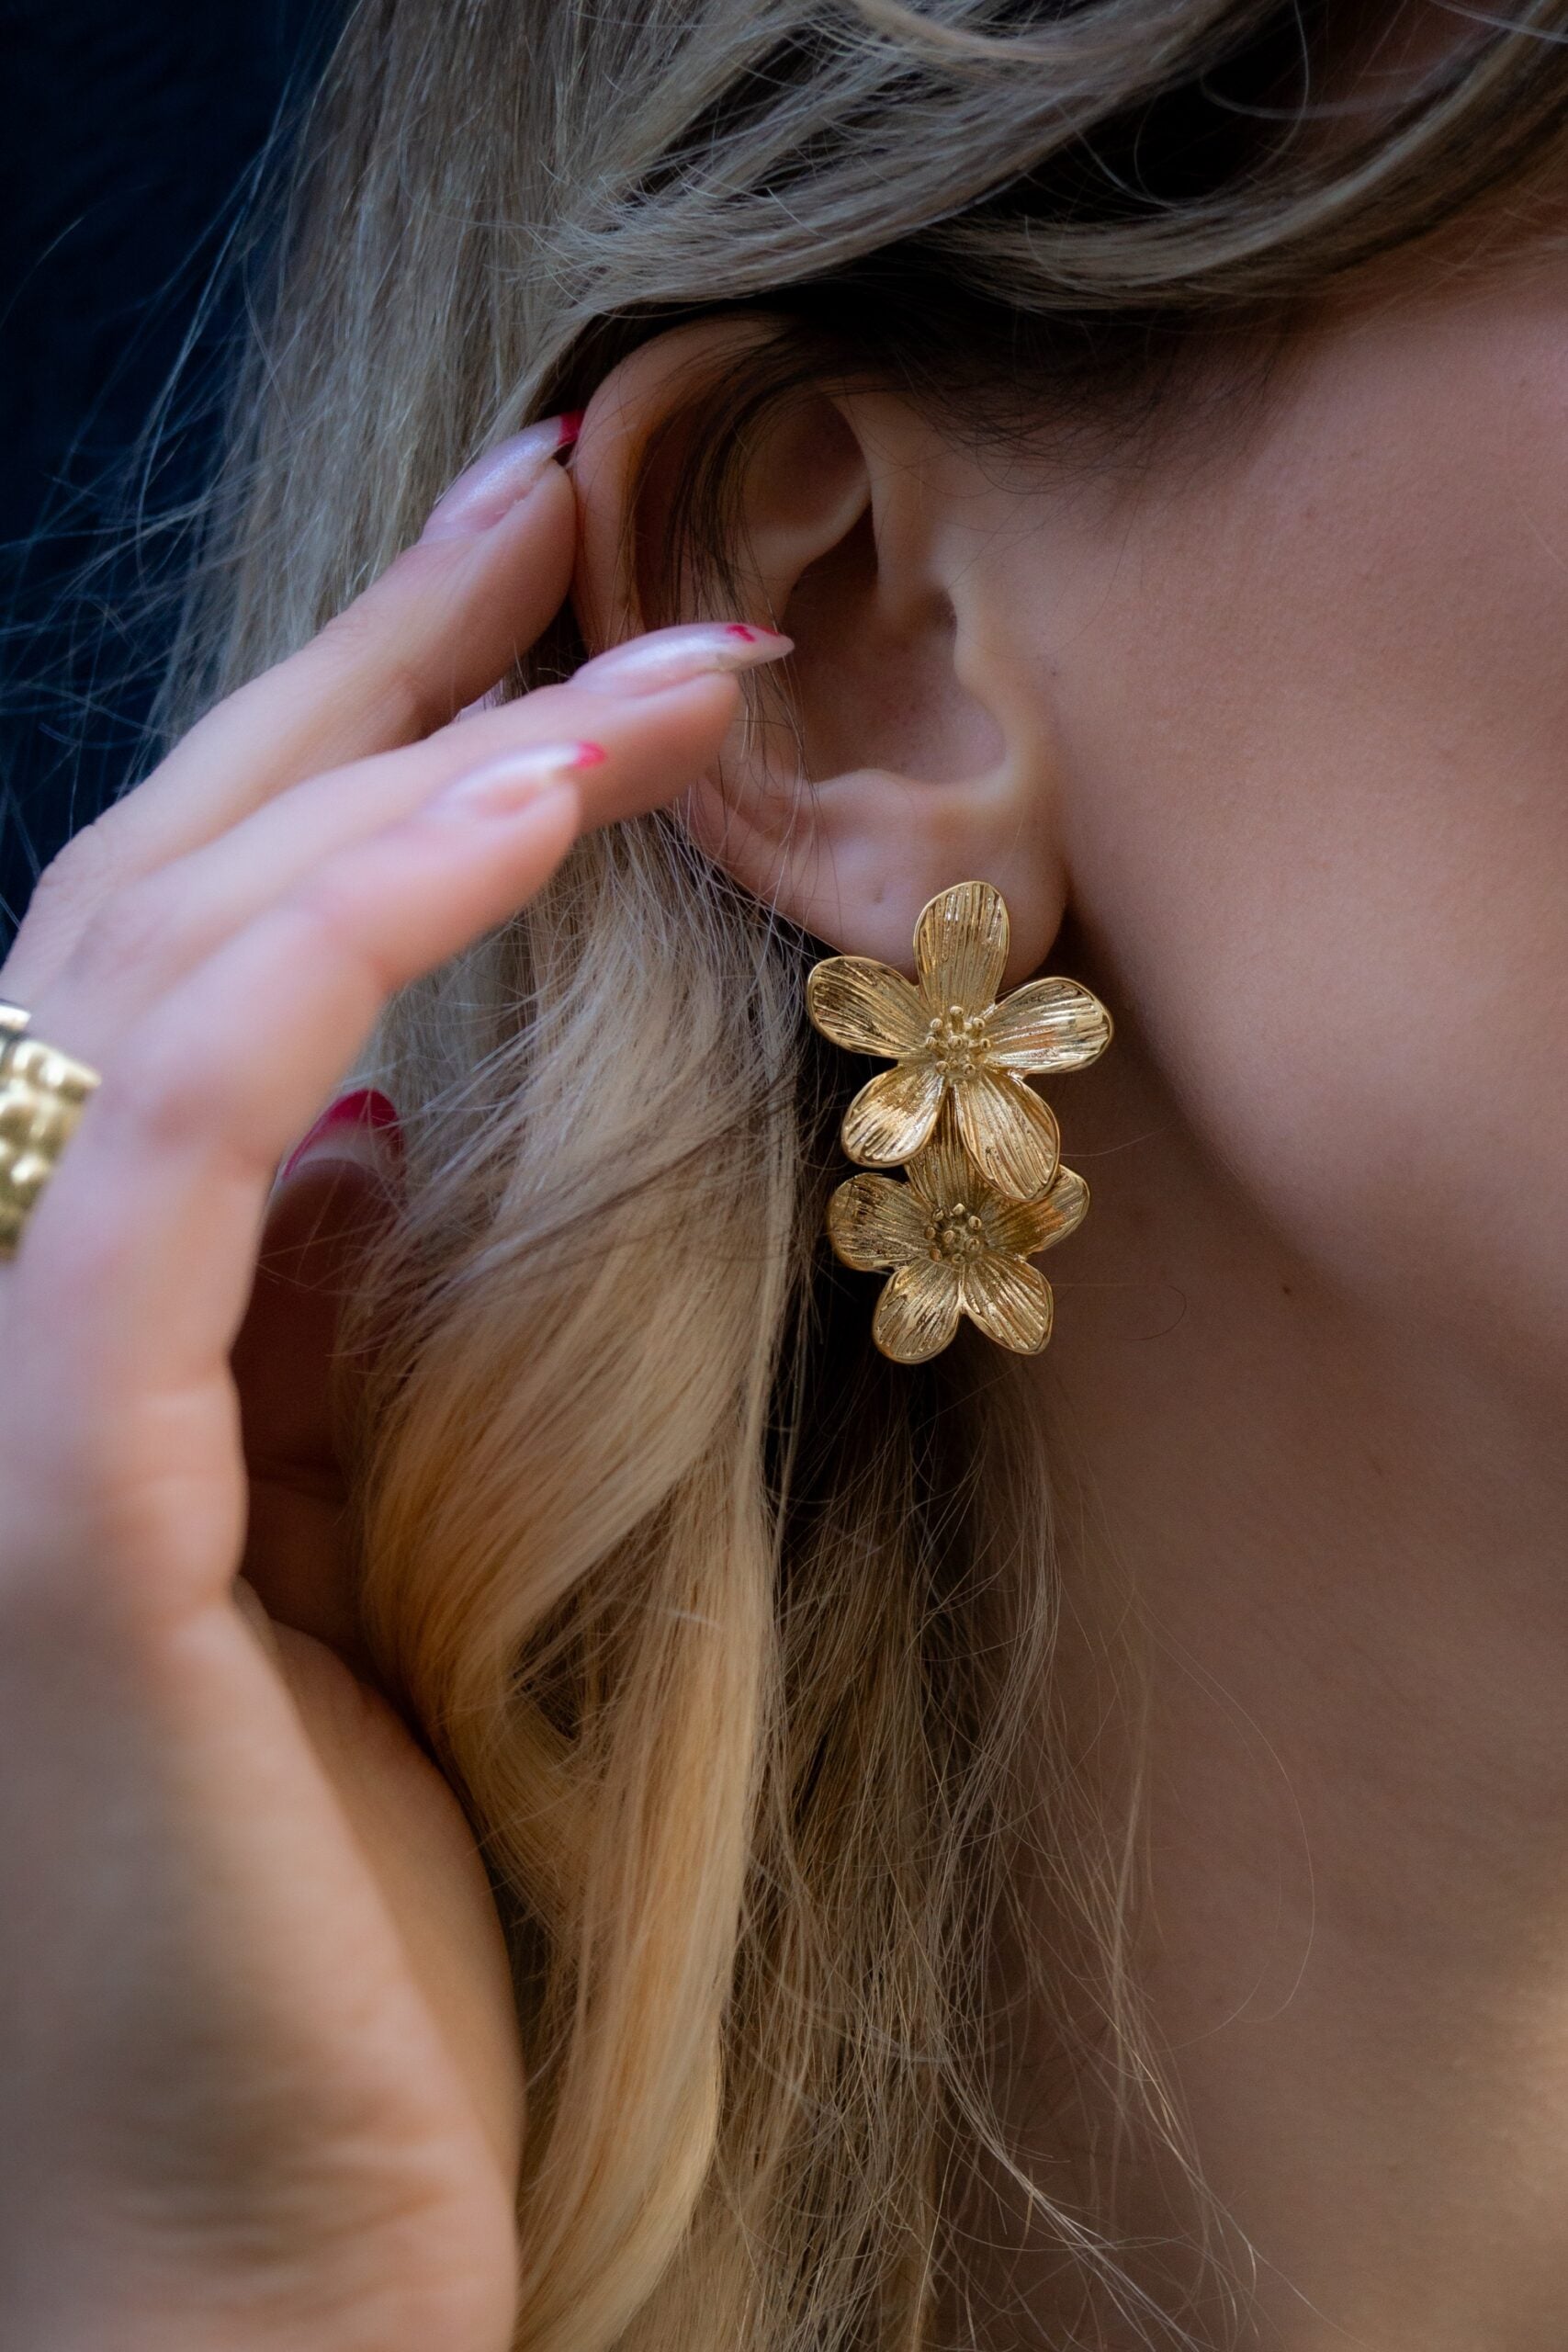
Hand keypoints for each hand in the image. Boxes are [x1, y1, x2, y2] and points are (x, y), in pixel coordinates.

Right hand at [0, 420, 788, 2351]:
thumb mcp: (348, 1551)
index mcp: (73, 1310)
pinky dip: (337, 956)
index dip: (344, 746)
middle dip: (369, 668)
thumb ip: (315, 1322)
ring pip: (165, 964)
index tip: (532, 604)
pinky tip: (521, 823)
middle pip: (160, 888)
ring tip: (647, 643)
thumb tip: (381, 1115)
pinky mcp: (60, 1503)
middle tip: (566, 493)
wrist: (251, 2249)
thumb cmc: (322, 1923)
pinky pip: (181, 1147)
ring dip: (415, 766)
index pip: (186, 949)